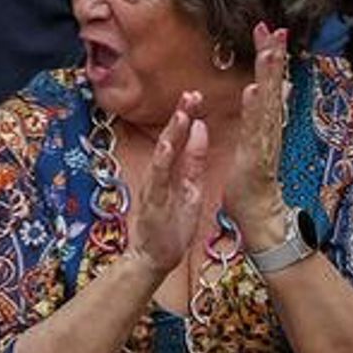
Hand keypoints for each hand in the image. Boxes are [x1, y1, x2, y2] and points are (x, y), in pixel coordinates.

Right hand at [128, 93, 208, 273]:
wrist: (153, 258)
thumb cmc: (172, 225)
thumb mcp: (190, 189)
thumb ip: (193, 161)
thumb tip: (200, 129)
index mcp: (172, 172)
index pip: (179, 138)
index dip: (187, 116)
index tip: (196, 94)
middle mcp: (160, 176)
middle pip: (170, 140)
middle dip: (180, 117)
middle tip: (191, 94)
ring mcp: (154, 189)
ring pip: (163, 157)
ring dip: (172, 135)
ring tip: (182, 114)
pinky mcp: (152, 204)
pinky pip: (158, 181)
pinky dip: (163, 162)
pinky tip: (168, 147)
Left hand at [226, 23, 290, 233]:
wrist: (258, 214)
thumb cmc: (253, 180)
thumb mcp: (259, 138)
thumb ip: (269, 112)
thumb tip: (281, 87)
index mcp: (266, 123)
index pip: (270, 83)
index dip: (271, 57)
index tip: (270, 30)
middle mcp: (269, 128)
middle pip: (273, 86)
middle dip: (273, 57)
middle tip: (274, 29)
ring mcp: (265, 142)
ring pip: (268, 103)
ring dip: (269, 76)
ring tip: (269, 51)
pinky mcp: (257, 157)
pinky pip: (256, 130)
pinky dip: (257, 110)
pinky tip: (255, 91)